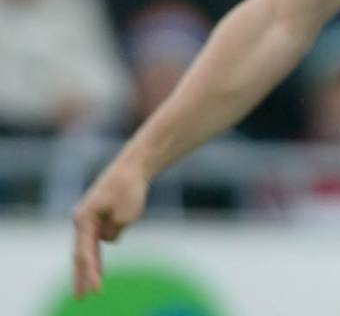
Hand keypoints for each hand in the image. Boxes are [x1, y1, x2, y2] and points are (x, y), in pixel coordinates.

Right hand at [72, 160, 148, 296]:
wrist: (134, 165)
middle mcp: (82, 218)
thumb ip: (113, 233)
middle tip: (81, 298)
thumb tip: (107, 238)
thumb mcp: (125, 216)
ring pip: (90, 247)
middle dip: (81, 277)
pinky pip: (99, 238)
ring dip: (93, 265)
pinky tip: (103, 261)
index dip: (90, 275)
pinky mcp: (99, 215)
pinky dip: (100, 251)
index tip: (97, 292)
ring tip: (92, 288)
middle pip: (80, 253)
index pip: (85, 253)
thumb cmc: (129, 188)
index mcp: (84, 218)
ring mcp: (90, 216)